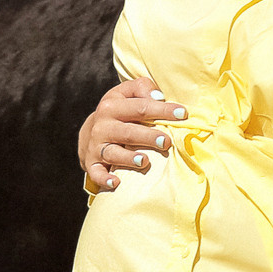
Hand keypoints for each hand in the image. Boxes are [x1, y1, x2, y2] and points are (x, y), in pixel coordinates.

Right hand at [79, 76, 190, 193]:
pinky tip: (116, 183)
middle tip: (166, 141)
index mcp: (112, 106)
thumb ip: (142, 88)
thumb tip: (159, 96)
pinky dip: (104, 178)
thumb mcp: (126, 93)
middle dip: (147, 137)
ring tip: (144, 161)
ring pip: (113, 153)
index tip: (182, 114)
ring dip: (128, 158)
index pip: (141, 107)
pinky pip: (96, 173)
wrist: (90, 131)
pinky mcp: (92, 163)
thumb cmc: (119, 111)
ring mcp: (96, 146)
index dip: (162, 110)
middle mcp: (102, 126)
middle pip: (127, 132)